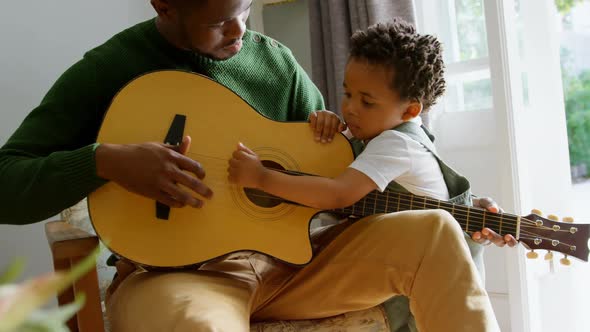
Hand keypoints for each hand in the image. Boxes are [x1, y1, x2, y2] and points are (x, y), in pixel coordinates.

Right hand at [95, 135, 212, 207]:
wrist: (118, 161)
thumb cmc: (139, 152)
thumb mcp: (158, 146)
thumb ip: (175, 147)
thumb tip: (188, 140)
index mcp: (170, 156)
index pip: (192, 166)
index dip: (201, 173)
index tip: (203, 177)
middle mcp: (167, 169)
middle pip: (191, 182)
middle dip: (203, 190)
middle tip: (210, 195)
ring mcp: (159, 182)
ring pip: (181, 194)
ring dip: (193, 201)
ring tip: (200, 205)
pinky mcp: (151, 192)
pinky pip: (168, 200)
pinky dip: (177, 203)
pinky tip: (182, 204)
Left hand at [228, 142, 266, 187]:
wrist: (262, 178)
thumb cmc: (257, 166)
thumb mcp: (254, 155)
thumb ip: (245, 149)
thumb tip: (238, 143)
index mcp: (245, 157)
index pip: (234, 153)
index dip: (237, 156)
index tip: (242, 159)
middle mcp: (240, 164)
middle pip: (230, 161)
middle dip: (235, 163)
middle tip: (241, 166)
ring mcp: (238, 173)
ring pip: (229, 169)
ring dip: (233, 170)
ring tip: (240, 172)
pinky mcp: (237, 180)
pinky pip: (229, 177)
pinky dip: (232, 178)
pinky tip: (238, 177)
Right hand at [309, 110, 346, 142]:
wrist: (318, 119)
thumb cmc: (329, 125)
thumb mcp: (336, 126)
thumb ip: (341, 127)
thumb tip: (340, 130)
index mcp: (335, 117)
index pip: (334, 125)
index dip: (332, 133)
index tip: (329, 140)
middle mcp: (328, 114)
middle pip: (327, 124)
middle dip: (325, 134)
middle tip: (323, 141)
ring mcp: (321, 113)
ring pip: (320, 122)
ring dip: (319, 131)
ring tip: (317, 138)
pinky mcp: (313, 113)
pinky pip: (313, 118)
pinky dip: (313, 124)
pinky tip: (313, 129)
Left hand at [471, 197, 517, 246]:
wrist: (468, 205)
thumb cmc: (482, 205)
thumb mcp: (486, 202)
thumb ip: (491, 204)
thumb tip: (495, 210)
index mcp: (505, 226)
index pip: (513, 238)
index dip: (512, 240)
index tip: (508, 236)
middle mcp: (497, 234)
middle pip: (501, 242)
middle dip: (497, 238)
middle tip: (491, 231)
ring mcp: (487, 237)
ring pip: (489, 242)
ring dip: (487, 237)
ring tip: (484, 230)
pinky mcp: (477, 237)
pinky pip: (479, 240)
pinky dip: (478, 238)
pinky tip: (476, 234)